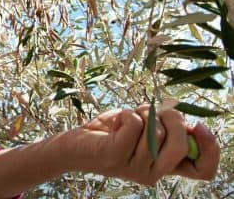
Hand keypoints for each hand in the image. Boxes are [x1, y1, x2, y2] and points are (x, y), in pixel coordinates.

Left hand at [63, 105, 219, 184]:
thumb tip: (184, 119)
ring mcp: (134, 168)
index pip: (203, 171)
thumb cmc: (108, 134)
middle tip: (154, 109)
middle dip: (172, 118)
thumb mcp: (142, 128)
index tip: (197, 126)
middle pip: (182, 146)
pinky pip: (134, 125)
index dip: (210, 149)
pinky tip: (115, 122)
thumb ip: (164, 127)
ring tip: (128, 116)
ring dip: (143, 113)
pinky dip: (127, 114)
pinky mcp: (115, 156)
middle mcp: (152, 173)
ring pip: (156, 132)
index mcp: (163, 166)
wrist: (72, 145)